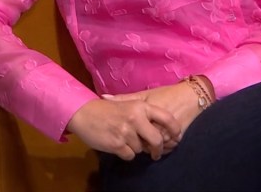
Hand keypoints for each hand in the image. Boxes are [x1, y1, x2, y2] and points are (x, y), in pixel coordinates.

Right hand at [66, 97, 181, 160]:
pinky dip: (125, 153)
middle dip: (158, 149)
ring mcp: (126, 132)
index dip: (175, 129)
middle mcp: (136, 118)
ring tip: (124, 139)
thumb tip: (162, 127)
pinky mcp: (117, 144)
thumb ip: (144, 113)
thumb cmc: (107, 109)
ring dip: (135, 148)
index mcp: (141, 106)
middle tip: (156, 153)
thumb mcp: (127, 104)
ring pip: (141, 149)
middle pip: (157, 140)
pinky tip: (118, 145)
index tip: (176, 136)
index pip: (166, 118)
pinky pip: (130, 155)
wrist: (84, 113)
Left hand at [103, 79, 209, 153]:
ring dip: (152, 147)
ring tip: (150, 141)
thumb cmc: (166, 94)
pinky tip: (162, 141)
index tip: (125, 132)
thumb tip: (103, 97)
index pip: (130, 132)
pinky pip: (167, 149)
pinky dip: (163, 147)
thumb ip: (124, 98)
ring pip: (154, 148)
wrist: (191, 96)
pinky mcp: (178, 138)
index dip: (127, 135)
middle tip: (139, 141)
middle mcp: (157, 125)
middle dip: (140, 145)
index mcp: (146, 113)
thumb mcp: (145, 95)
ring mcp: (168, 133)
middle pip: (142, 144)